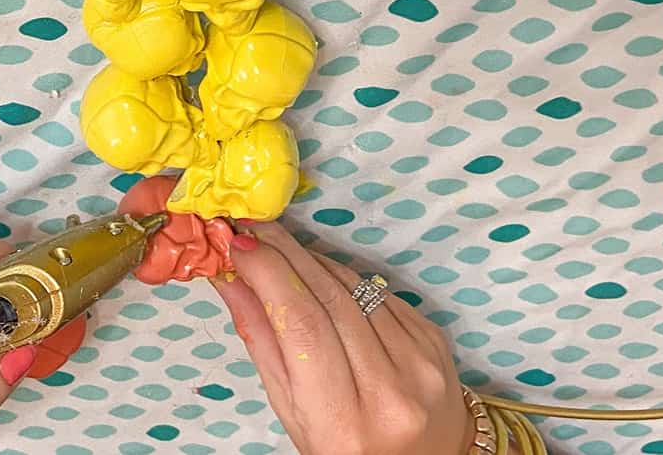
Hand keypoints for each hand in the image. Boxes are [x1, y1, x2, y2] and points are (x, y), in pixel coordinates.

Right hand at [211, 222, 474, 454]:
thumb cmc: (346, 446)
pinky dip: (341, 275)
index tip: (240, 245)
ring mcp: (419, 362)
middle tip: (252, 230)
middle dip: (284, 254)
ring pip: (353, 286)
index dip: (269, 275)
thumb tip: (229, 275)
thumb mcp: (291, 411)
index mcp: (343, 423)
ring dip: (310, 258)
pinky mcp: (433, 337)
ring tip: (278, 246)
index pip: (302, 327)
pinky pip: (377, 291)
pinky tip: (319, 272)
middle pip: (328, 298)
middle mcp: (388, 392)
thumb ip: (261, 341)